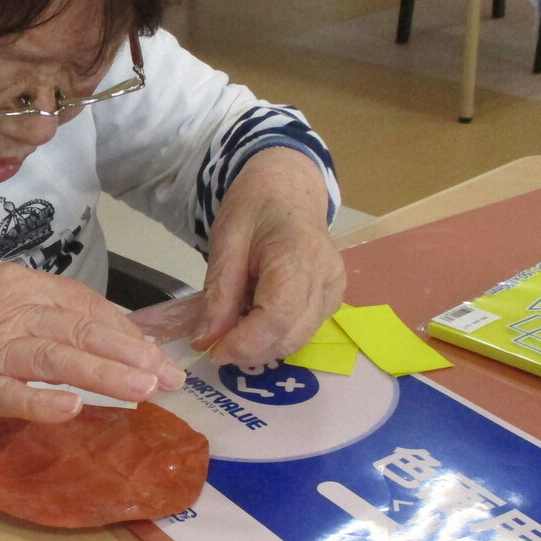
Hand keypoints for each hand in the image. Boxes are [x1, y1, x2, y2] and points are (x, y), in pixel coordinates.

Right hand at [0, 262, 184, 437]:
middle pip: (80, 329)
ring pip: (55, 357)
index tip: (161, 356)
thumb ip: (55, 316)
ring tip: (142, 391)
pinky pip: (10, 393)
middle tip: (169, 378)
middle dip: (131, 355)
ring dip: (103, 374)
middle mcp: (11, 309)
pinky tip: (71, 410)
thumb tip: (118, 338)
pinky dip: (41, 400)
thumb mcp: (8, 304)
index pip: (88, 307)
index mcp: (24, 285)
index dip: (129, 333)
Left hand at [196, 146, 345, 366]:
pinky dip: (275, 335)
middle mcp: (326, 277)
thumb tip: (206, 340)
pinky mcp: (334, 298)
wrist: (289, 189)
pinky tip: (255, 318)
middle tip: (216, 345)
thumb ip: (218, 292)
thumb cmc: (256, 206)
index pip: (277, 316)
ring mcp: (334, 289)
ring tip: (234, 329)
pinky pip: (304, 330)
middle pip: (290, 335)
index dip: (245, 343)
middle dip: (250, 351)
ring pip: (298, 339)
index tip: (214, 351)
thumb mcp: (226, 240)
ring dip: (262, 346)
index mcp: (298, 255)